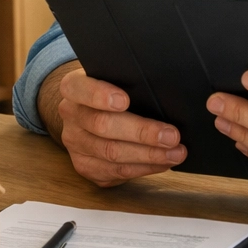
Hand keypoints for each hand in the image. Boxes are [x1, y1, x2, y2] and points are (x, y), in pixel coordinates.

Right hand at [42, 64, 187, 186]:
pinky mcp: (85, 166)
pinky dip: (144, 168)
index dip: (99, 95)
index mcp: (74, 87)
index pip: (79, 88)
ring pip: (111, 153)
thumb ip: (131, 81)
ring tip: (176, 152)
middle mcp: (71, 115)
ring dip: (149, 155)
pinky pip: (115, 171)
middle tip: (172, 136)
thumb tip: (167, 94)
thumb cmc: (113, 88)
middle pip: (102, 125)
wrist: (91, 110)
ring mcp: (76, 143)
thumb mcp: (117, 76)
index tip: (124, 101)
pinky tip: (163, 163)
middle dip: (142, 132)